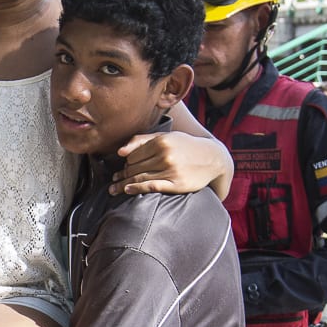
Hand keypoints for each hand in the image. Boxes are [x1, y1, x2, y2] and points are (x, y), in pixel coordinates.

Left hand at [112, 131, 226, 194]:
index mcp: (161, 141)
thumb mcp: (166, 136)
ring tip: (114, 189)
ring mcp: (171, 170)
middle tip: (113, 182)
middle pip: (134, 168)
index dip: (125, 164)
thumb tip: (120, 152)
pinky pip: (151, 186)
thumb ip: (142, 140)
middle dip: (122, 175)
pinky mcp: (177, 183)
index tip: (119, 171)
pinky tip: (128, 190)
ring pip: (140, 177)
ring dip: (124, 184)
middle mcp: (165, 155)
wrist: (213, 158)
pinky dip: (137, 188)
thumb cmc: (185, 146)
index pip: (133, 156)